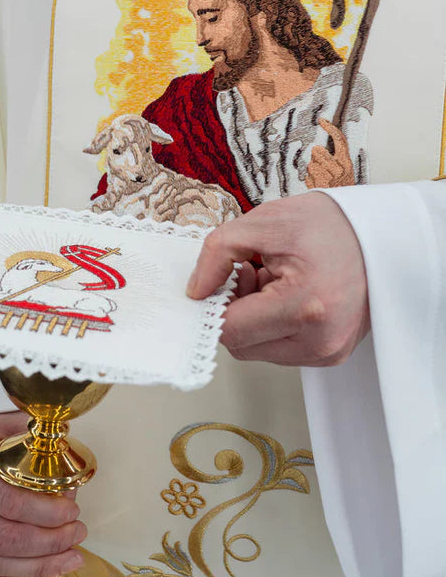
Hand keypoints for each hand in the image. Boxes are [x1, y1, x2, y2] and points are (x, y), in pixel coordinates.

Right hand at [0, 411, 87, 576]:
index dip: (44, 512)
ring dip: (37, 566)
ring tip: (72, 557)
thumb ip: (39, 437)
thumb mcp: (12, 423)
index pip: (8, 501)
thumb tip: (70, 456)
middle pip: (3, 537)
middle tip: (78, 533)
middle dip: (48, 542)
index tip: (72, 511)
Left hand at [186, 192, 369, 365]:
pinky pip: (280, 348)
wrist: (382, 235)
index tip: (217, 280)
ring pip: (258, 350)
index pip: (230, 330)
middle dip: (235, 309)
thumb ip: (218, 253)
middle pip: (241, 345)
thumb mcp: (264, 222)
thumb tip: (195, 290)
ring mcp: (329, 352)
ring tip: (272, 280)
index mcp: (305, 306)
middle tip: (249, 272)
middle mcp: (320, 340)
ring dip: (253, 318)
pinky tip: (286, 294)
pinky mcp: (332, 354)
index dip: (213, 304)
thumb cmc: (329, 225)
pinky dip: (272, 324)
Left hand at [306, 118, 354, 187]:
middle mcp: (339, 168)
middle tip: (321, 165)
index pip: (339, 140)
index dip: (331, 128)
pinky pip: (307, 176)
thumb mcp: (344, 169)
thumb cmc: (342, 185)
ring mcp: (328, 177)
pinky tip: (318, 184)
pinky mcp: (318, 186)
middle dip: (316, 156)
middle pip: (317, 150)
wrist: (342, 205)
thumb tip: (318, 147)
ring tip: (321, 177)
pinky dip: (310, 180)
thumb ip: (336, 157)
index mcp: (346, 162)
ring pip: (310, 164)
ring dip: (312, 169)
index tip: (322, 120)